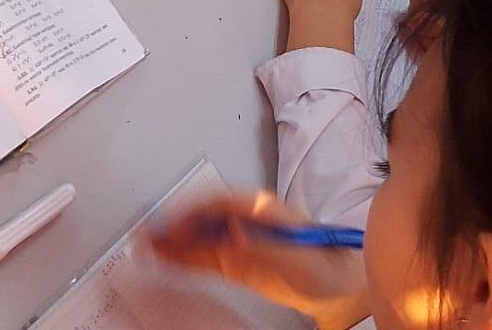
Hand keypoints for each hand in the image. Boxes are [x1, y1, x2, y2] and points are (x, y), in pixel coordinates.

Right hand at [148, 191, 366, 319]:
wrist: (344, 286)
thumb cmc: (323, 263)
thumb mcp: (291, 254)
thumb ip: (258, 245)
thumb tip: (228, 235)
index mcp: (257, 207)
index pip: (214, 206)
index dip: (189, 215)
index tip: (170, 228)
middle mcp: (245, 218)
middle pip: (202, 218)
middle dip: (174, 225)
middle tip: (147, 237)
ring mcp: (241, 238)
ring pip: (200, 236)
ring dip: (175, 240)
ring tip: (148, 246)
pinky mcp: (240, 259)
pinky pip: (206, 254)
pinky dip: (185, 256)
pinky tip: (169, 259)